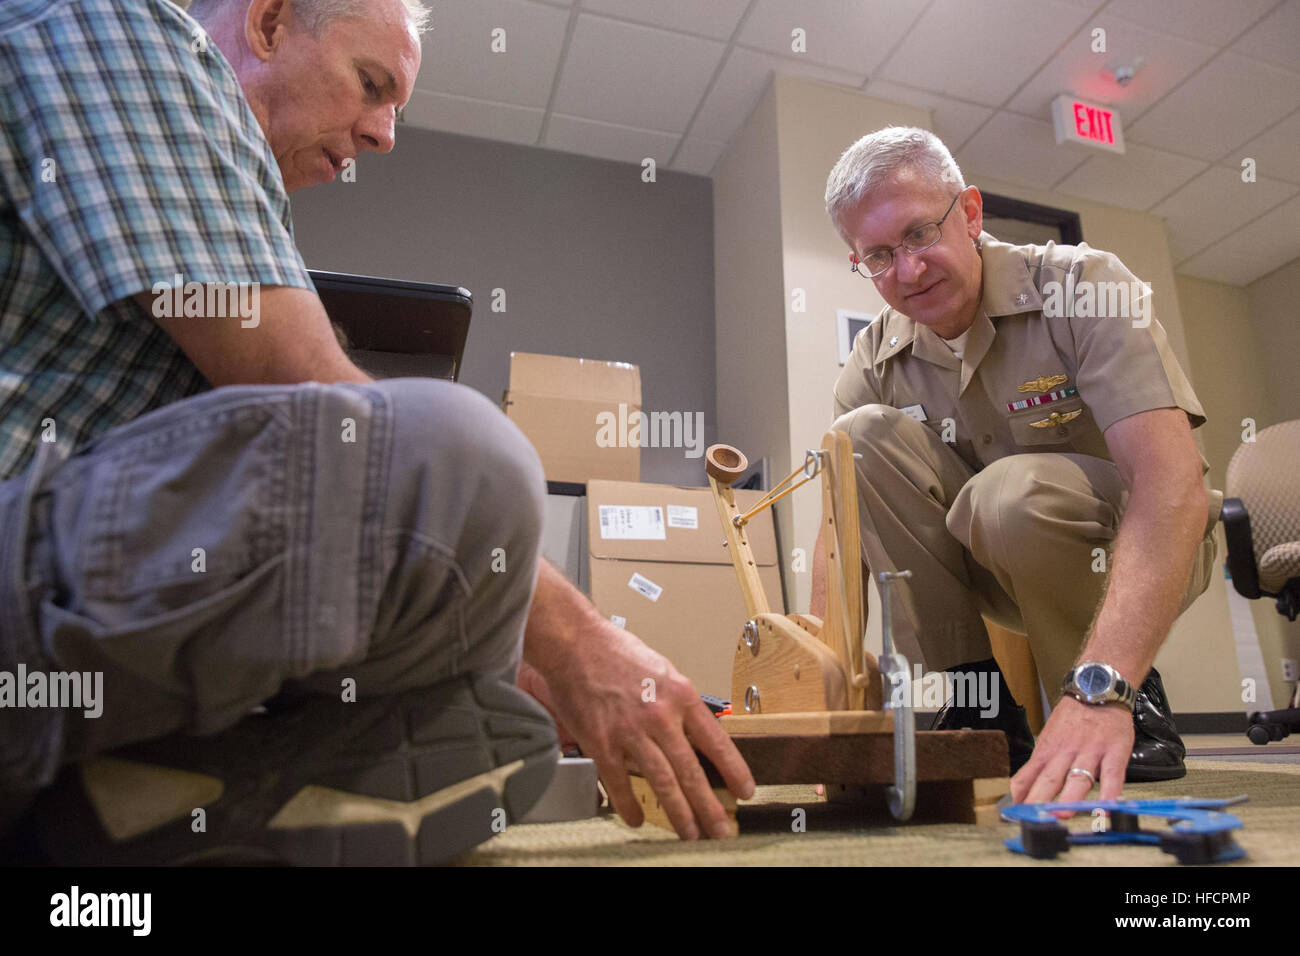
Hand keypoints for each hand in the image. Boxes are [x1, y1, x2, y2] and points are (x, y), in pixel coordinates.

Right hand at [527, 618, 754, 839]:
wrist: (576, 644)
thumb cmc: (617, 653)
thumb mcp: (664, 671)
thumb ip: (679, 703)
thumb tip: (692, 733)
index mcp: (681, 695)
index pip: (716, 742)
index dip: (734, 770)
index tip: (745, 791)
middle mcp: (660, 716)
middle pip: (691, 771)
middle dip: (709, 807)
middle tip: (721, 830)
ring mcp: (630, 732)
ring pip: (662, 782)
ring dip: (679, 813)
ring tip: (689, 834)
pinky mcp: (601, 743)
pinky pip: (620, 783)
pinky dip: (629, 805)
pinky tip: (637, 820)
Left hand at [1010, 696, 1132, 811]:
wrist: (1098, 689)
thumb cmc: (1073, 718)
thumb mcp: (1048, 737)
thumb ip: (1039, 765)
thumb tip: (1020, 790)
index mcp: (1047, 750)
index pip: (1029, 775)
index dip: (1020, 794)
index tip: (1013, 812)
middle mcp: (1066, 752)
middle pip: (1050, 779)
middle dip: (1040, 799)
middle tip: (1032, 817)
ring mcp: (1091, 752)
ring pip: (1079, 778)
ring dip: (1070, 797)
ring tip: (1063, 814)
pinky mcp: (1115, 752)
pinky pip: (1113, 775)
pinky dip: (1110, 792)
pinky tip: (1106, 807)